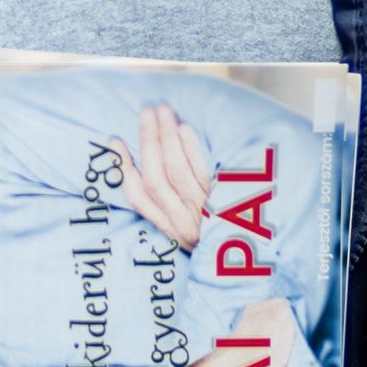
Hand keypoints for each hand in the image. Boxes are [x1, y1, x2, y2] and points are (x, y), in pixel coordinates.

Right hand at [113, 103, 215, 249]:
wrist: (251, 254)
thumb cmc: (217, 236)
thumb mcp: (189, 230)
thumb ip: (170, 205)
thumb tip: (148, 161)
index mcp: (169, 228)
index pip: (138, 197)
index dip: (123, 168)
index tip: (115, 141)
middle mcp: (181, 222)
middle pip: (155, 178)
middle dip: (147, 142)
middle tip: (146, 112)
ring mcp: (202, 212)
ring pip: (176, 171)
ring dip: (166, 138)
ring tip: (163, 111)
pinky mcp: (224, 203)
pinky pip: (202, 172)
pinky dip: (191, 149)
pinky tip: (184, 128)